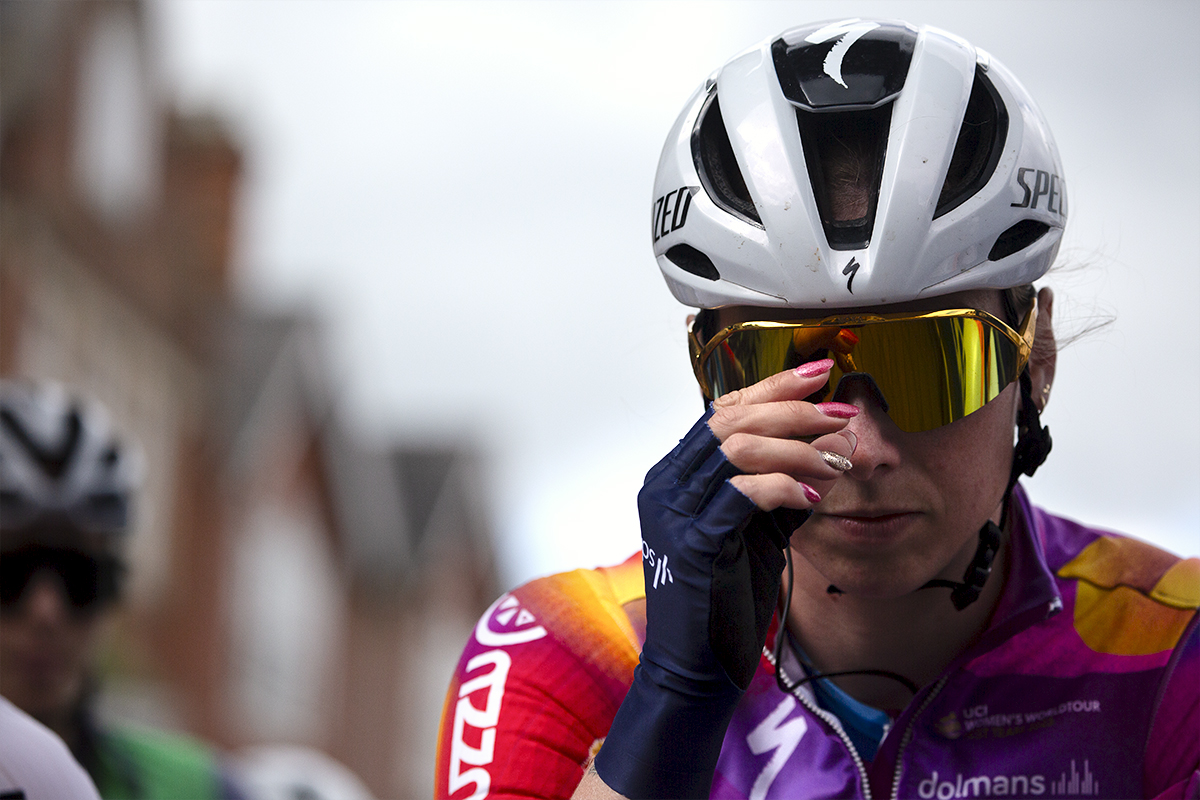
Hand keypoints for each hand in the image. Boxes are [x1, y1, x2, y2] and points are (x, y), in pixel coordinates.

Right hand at [594, 360, 854, 798]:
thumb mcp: (752, 532)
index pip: (721, 412)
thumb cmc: (725, 600)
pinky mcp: (692, 544)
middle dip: (793, 410)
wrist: (696, 667)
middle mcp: (664, 486)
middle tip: (842, 412)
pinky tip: (816, 495)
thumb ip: (772, 489)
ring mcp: (672, 514)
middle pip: (729, 421)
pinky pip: (740, 496)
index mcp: (674, 477)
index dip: (771, 387)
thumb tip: (819, 448)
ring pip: (735, 450)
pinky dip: (783, 487)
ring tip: (838, 458)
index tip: (820, 370)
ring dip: (795, 447)